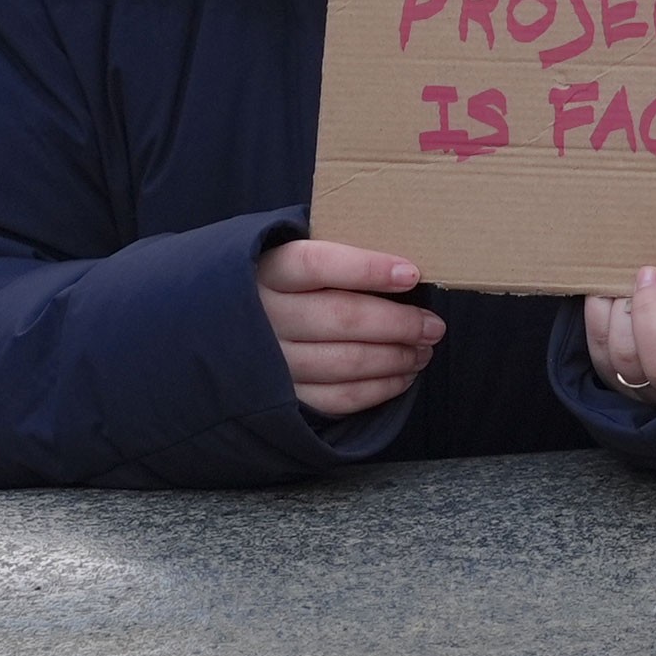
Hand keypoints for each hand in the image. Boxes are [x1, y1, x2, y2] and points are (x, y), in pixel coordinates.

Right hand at [257, 239, 444, 417]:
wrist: (223, 330)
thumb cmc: (277, 287)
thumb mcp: (288, 257)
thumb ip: (332, 260)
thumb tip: (401, 269)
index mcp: (267, 271)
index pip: (317, 264)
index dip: (367, 269)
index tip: (411, 274)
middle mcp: (265, 316)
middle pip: (342, 317)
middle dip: (398, 323)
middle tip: (433, 325)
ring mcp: (272, 361)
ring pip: (345, 361)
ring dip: (395, 358)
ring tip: (423, 349)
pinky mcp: (282, 397)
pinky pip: (338, 397)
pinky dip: (378, 389)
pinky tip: (402, 377)